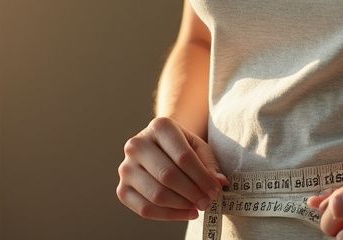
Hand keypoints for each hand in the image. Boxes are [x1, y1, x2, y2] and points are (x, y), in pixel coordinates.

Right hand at [116, 117, 230, 220]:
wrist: (159, 147)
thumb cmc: (182, 147)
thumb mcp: (199, 148)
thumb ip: (210, 165)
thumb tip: (219, 182)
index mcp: (159, 126)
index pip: (183, 157)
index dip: (202, 177)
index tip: (216, 190)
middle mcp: (137, 144)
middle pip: (168, 176)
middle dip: (193, 193)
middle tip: (208, 202)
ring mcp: (126, 167)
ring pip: (156, 194)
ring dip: (182, 205)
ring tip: (198, 207)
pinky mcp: (122, 189)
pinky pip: (145, 209)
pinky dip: (169, 215)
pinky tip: (186, 213)